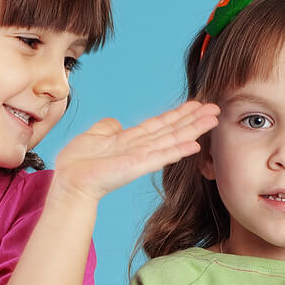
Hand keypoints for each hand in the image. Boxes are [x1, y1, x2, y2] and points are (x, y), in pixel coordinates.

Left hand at [51, 100, 219, 202]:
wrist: (70, 181)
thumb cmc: (78, 162)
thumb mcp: (93, 136)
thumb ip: (107, 127)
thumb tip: (115, 123)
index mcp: (131, 140)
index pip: (159, 124)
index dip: (178, 114)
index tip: (196, 104)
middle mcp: (140, 148)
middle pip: (172, 130)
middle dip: (193, 119)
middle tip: (215, 108)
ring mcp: (141, 157)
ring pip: (172, 139)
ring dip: (193, 129)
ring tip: (212, 119)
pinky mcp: (137, 166)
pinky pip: (161, 155)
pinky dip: (177, 150)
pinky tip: (194, 144)